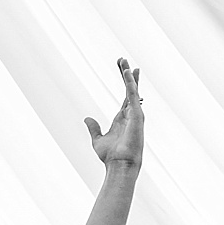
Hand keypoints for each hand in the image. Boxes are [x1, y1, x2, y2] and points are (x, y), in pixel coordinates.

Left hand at [83, 56, 143, 171]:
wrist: (119, 165)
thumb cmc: (111, 156)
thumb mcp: (98, 140)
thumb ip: (93, 128)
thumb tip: (87, 118)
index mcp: (123, 118)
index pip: (125, 95)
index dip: (125, 82)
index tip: (123, 69)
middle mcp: (131, 114)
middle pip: (130, 89)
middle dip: (127, 74)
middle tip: (123, 59)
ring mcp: (135, 114)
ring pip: (132, 89)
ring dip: (128, 75)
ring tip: (124, 61)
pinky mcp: (137, 115)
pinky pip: (132, 95)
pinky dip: (130, 83)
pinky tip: (126, 72)